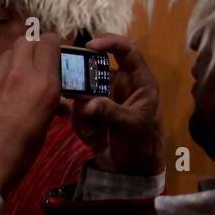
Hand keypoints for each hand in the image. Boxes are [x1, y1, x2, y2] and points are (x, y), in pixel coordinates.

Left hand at [0, 33, 61, 191]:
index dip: (52, 45)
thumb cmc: (15, 158)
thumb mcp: (41, 131)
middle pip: (25, 42)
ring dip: (11, 65)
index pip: (50, 42)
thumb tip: (57, 103)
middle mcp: (19, 74)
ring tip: (9, 85)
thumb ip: (48, 106)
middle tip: (31, 69)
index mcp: (43, 86)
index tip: (52, 54)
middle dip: (30, 51)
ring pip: (5, 56)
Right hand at [67, 35, 162, 175]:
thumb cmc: (142, 145)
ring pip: (83, 90)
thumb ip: (109, 112)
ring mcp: (103, 98)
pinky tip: (91, 137)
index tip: (90, 45)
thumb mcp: (131, 126)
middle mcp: (119, 85)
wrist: (131, 172)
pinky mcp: (90, 113)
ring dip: (82, 109)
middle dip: (84, 78)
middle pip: (96, 66)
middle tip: (72, 87)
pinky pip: (77, 109)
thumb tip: (86, 103)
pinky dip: (80, 123)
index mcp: (139, 81)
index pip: (127, 49)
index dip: (110, 42)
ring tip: (91, 129)